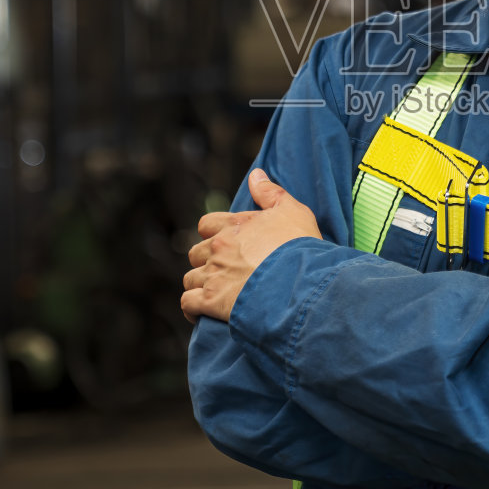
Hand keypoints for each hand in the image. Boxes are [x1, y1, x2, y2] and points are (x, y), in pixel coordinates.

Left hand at [182, 168, 322, 323]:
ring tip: (216, 294)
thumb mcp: (293, 212)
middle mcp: (218, 249)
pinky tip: (202, 314)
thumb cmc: (300, 247)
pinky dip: (192, 309)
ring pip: (190, 279)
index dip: (213, 234)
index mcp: (233, 226)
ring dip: (200, 285)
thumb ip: (271, 193)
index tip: (225, 244)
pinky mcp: (211, 302)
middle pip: (195, 253)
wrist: (300, 283)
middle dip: (206, 262)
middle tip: (224, 272)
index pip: (206, 225)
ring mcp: (213, 276)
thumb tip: (255, 174)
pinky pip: (188, 303)